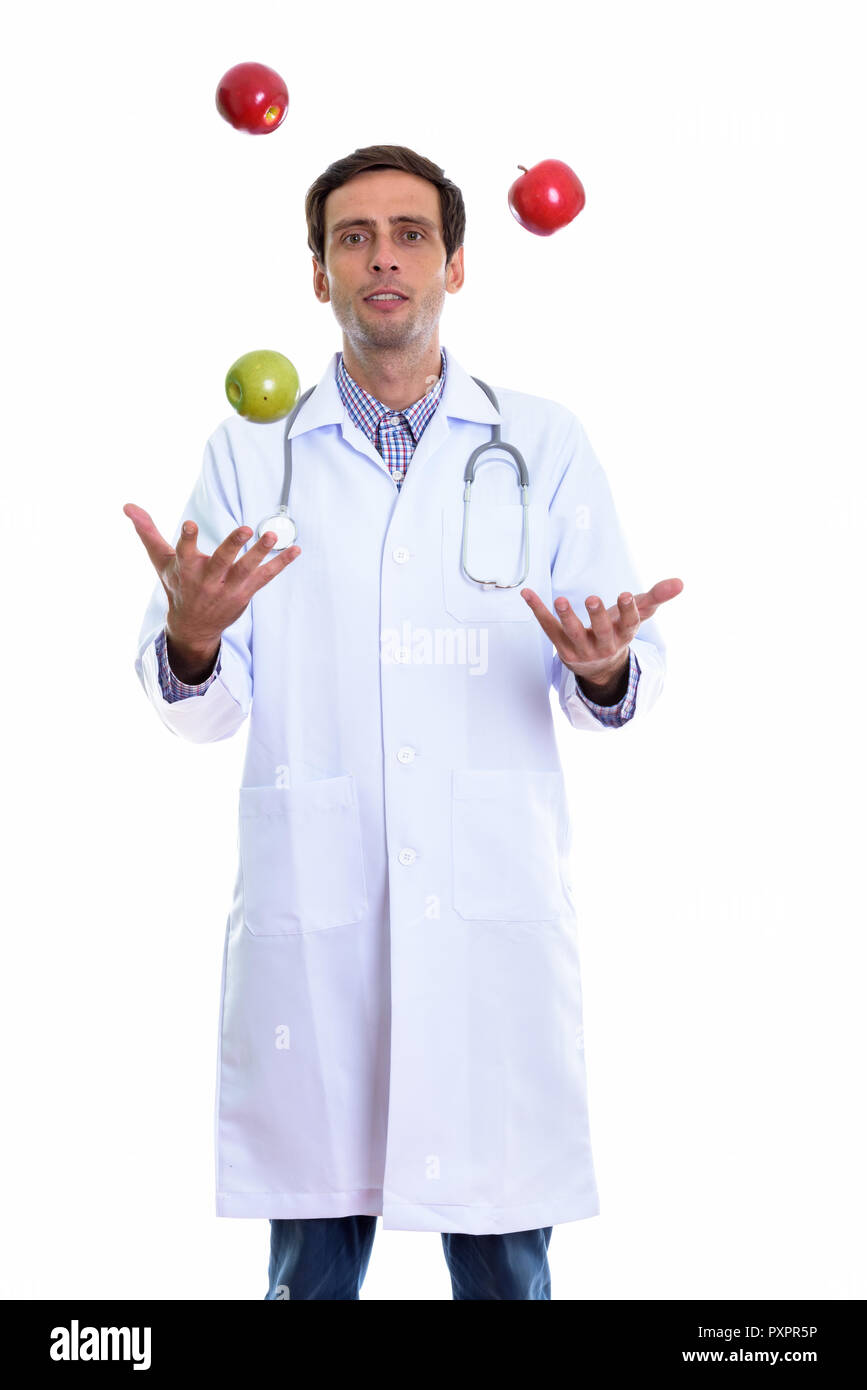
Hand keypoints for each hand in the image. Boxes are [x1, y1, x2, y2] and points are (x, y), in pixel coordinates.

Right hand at [123, 503, 300, 654]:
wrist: (192, 627)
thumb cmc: (176, 586)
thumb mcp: (160, 561)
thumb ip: (147, 531)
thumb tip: (127, 505)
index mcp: (185, 570)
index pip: (184, 552)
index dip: (187, 539)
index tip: (190, 523)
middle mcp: (207, 581)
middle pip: (221, 561)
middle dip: (232, 545)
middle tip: (246, 528)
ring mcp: (228, 589)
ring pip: (246, 570)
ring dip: (261, 553)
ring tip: (273, 536)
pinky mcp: (245, 594)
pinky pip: (265, 578)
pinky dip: (281, 564)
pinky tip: (296, 549)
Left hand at [521, 577, 682, 687]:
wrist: (597, 667)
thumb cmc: (618, 632)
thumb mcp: (638, 615)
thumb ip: (656, 597)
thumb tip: (680, 582)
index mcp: (624, 636)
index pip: (629, 624)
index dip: (628, 611)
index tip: (626, 596)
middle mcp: (603, 645)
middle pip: (601, 631)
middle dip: (597, 616)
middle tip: (592, 599)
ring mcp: (580, 648)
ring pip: (572, 633)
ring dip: (566, 617)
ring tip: (560, 600)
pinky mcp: (560, 646)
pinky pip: (547, 627)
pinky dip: (537, 609)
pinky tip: (527, 592)